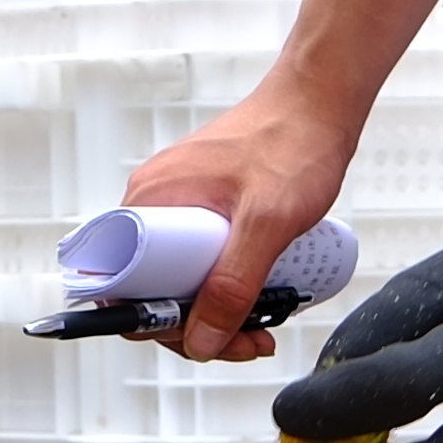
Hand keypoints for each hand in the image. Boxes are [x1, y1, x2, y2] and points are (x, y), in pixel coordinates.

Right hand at [122, 86, 367, 365]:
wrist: (320, 101)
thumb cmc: (294, 144)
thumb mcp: (267, 223)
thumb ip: (234, 284)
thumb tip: (201, 341)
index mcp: (151, 200)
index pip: (122, 285)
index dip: (156, 323)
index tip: (202, 340)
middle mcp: (156, 201)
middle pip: (154, 287)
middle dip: (198, 325)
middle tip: (249, 340)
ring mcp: (181, 201)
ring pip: (182, 276)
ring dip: (218, 310)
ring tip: (264, 324)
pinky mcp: (205, 204)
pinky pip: (201, 256)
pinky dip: (227, 283)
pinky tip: (261, 294)